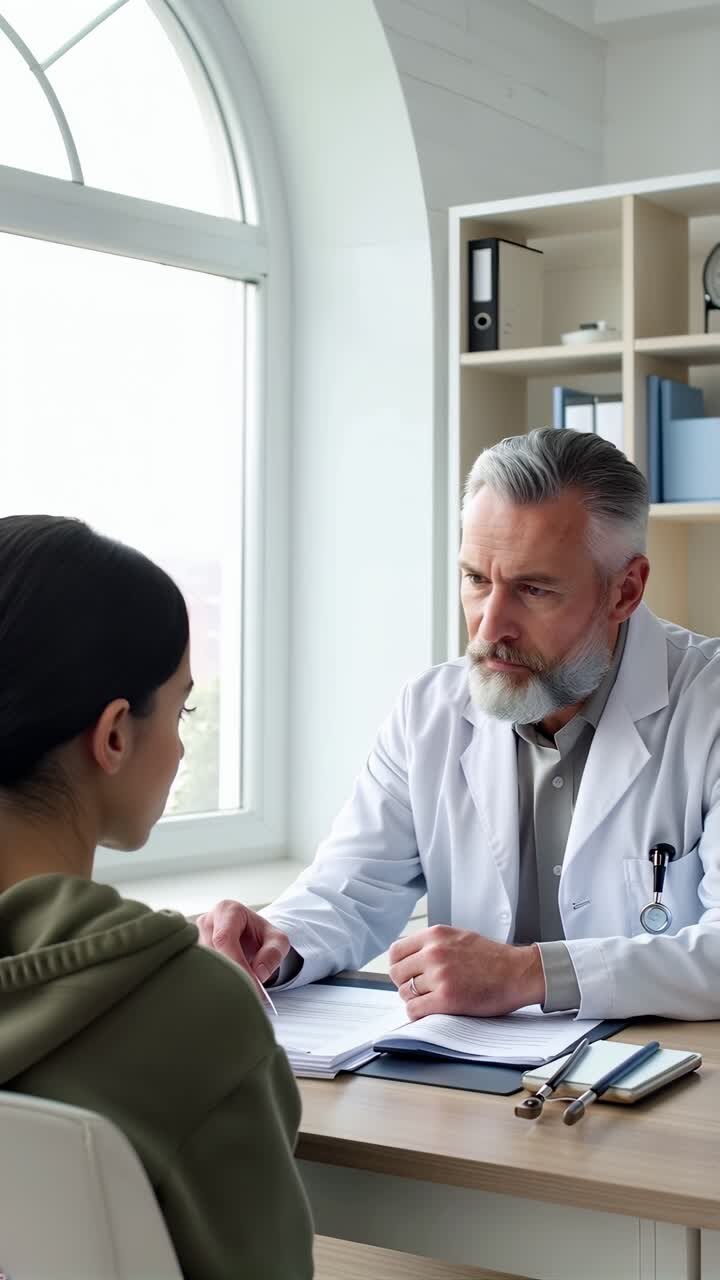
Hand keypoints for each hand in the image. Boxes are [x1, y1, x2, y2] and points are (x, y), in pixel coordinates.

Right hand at [196, 899, 289, 986]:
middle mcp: (206, 921)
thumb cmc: (260, 936)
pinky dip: (211, 982)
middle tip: (243, 994)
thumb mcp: (277, 940)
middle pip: (210, 953)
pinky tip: (222, 989)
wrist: (248, 936)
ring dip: (218, 980)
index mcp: (227, 911)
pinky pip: (196, 971)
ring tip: (235, 992)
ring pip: (201, 965)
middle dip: (228, 975)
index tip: (250, 985)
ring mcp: (194, 937)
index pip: (224, 938)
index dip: (237, 964)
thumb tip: (259, 974)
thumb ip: (273, 953)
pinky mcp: (190, 953)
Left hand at [388, 925, 545, 1019]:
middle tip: (420, 990)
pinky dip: (419, 1014)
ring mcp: (440, 975)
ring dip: (414, 999)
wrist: (519, 972)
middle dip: (405, 983)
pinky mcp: (447, 998)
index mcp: (435, 935)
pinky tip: (431, 1011)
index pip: (396, 951)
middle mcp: (434, 952)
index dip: (399, 966)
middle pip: (396, 973)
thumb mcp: (459, 937)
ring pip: (405, 993)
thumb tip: (410, 958)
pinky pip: (414, 1010)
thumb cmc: (493, 958)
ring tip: (431, 1000)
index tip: (406, 974)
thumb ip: (434, 944)